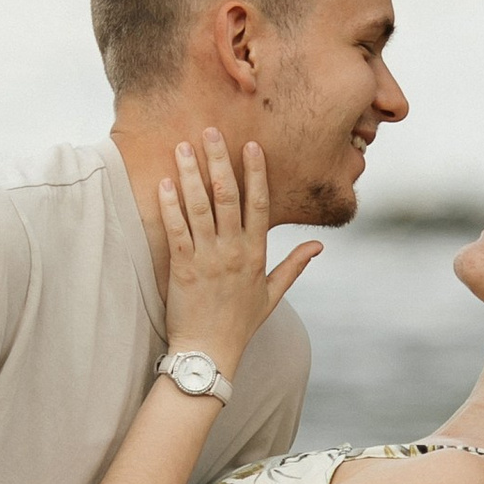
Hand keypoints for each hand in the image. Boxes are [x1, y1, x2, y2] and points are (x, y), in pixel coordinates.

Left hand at [162, 130, 321, 371]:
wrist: (209, 353)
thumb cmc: (240, 326)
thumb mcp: (272, 296)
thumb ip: (294, 266)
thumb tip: (318, 246)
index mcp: (256, 254)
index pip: (259, 204)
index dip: (256, 172)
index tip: (251, 146)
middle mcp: (234, 251)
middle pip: (228, 196)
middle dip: (220, 161)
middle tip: (211, 131)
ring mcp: (208, 258)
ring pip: (200, 207)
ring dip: (191, 174)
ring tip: (184, 146)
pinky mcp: (183, 267)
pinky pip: (176, 229)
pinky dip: (170, 204)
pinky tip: (165, 182)